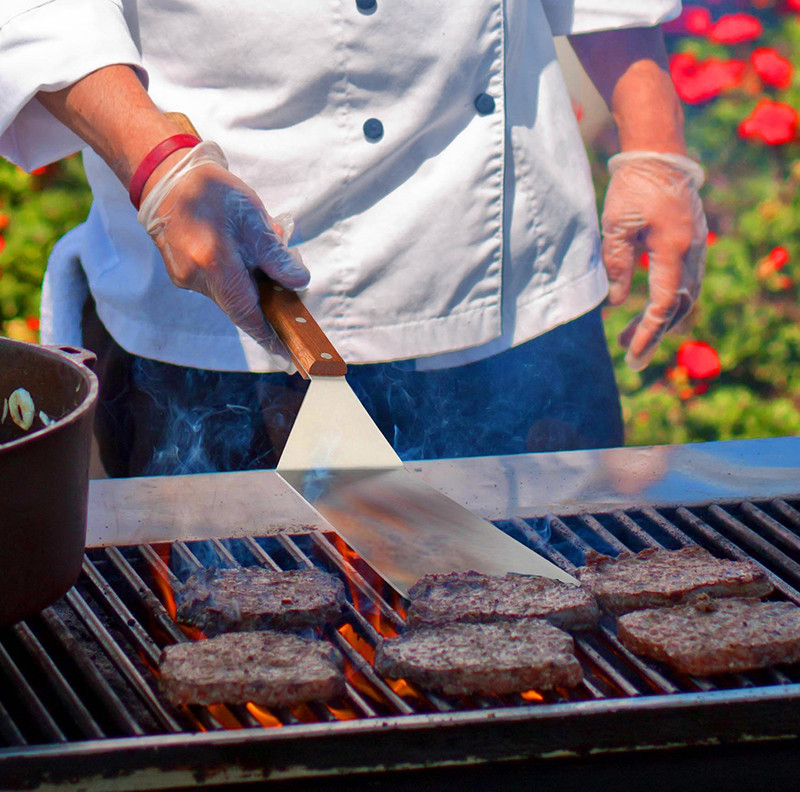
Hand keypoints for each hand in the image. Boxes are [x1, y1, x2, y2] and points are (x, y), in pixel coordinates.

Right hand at [137, 141, 309, 350]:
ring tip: (260, 249)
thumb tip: (298, 281)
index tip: (286, 354)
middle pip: (240, 305)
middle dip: (265, 300)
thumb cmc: (211, 191)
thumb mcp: (253, 218)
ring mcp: (184, 278)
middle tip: (285, 288)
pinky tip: (239, 250)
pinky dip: (233, 276)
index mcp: (215, 264)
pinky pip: (215, 284)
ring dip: (249, 283)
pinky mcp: (180, 273)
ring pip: (228, 294)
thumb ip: (276, 255)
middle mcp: (196, 278)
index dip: (269, 336)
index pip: (247, 314)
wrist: (165, 176)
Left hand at [601, 151, 707, 370]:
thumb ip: (616, 267)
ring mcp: (697, 245)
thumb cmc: (633, 185)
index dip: (647, 332)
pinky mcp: (694, 240)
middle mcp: (693, 250)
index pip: (664, 304)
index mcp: (674, 248)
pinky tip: (648, 308)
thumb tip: (615, 304)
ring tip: (628, 336)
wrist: (659, 150)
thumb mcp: (616, 227)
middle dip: (653, 333)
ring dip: (660, 319)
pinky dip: (669, 300)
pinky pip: (686, 280)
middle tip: (628, 355)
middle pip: (679, 306)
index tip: (630, 354)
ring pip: (685, 295)